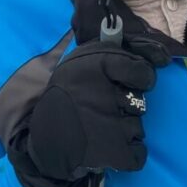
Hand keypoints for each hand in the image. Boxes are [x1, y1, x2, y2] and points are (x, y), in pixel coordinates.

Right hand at [9, 37, 165, 186]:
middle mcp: (104, 92)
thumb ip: (105, 51)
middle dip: (127, 107)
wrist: (44, 140)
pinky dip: (129, 154)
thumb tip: (126, 32)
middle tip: (105, 110)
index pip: (142, 70)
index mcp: (97, 65)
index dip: (142, 77)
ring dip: (125, 131)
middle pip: (140, 101)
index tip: (135, 82)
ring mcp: (110, 123)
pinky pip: (138, 153)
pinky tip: (111, 148)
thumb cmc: (65, 97)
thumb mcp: (78, 64)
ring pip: (138, 127)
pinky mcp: (112, 151)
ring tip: (102, 130)